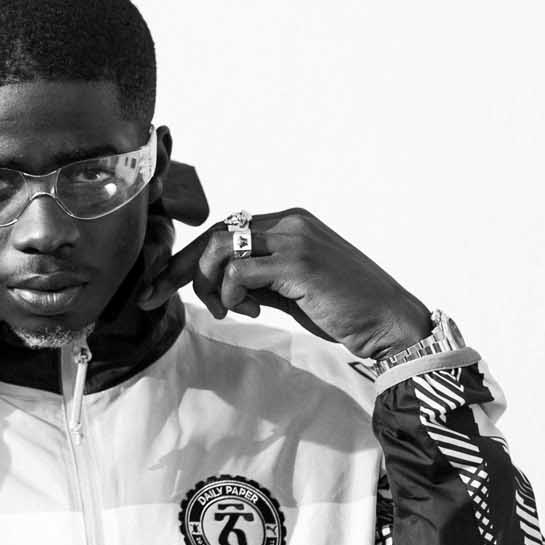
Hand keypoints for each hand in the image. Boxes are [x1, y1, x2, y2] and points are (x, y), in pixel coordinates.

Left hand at [135, 208, 431, 359]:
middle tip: (156, 296)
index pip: (223, 232)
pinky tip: (247, 310)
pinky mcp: (296, 261)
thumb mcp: (292, 291)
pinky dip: (230, 292)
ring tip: (228, 310)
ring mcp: (293, 238)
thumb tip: (220, 286)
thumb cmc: (345, 311)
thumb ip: (259, 280)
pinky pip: (238, 270)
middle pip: (212, 234)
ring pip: (219, 248)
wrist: (388, 322)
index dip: (184, 259)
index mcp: (288, 223)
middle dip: (177, 268)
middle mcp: (289, 222)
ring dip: (208, 284)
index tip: (155, 286)